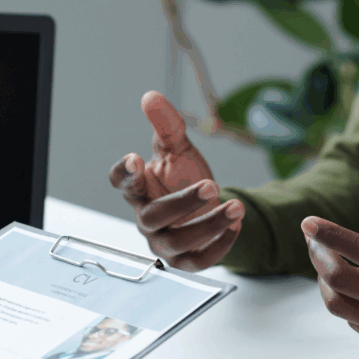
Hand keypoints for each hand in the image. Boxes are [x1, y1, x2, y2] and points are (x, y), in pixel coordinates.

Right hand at [109, 91, 244, 270]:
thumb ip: (167, 126)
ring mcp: (164, 243)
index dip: (124, 174)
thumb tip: (151, 97)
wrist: (205, 209)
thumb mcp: (179, 150)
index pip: (122, 184)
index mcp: (140, 190)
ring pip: (179, 241)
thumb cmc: (183, 179)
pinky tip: (236, 225)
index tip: (135, 160)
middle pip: (154, 217)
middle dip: (183, 203)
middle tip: (211, 185)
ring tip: (236, 207)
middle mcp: (147, 219)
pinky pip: (198, 261)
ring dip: (210, 224)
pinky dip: (219, 245)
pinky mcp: (185, 261)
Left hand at [301, 169, 358, 357]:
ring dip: (324, 280)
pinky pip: (353, 322)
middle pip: (340, 280)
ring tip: (326, 261)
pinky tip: (349, 285)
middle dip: (318, 255)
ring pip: (339, 305)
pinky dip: (343, 301)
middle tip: (314, 240)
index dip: (331, 235)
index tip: (308, 222)